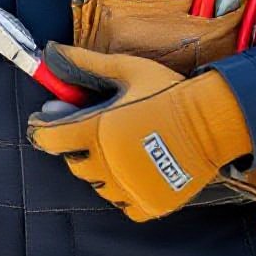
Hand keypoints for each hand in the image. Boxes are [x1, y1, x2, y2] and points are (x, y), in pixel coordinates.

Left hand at [27, 44, 251, 221]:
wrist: (212, 120)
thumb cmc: (169, 92)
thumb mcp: (126, 69)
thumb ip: (85, 63)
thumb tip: (54, 51)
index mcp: (99, 130)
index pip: (51, 139)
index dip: (43, 130)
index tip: (44, 123)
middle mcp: (110, 163)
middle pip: (73, 162)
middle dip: (75, 144)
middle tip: (91, 127)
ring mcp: (129, 188)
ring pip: (97, 184)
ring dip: (99, 167)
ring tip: (117, 145)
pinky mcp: (149, 204)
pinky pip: (122, 203)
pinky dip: (123, 189)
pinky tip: (134, 167)